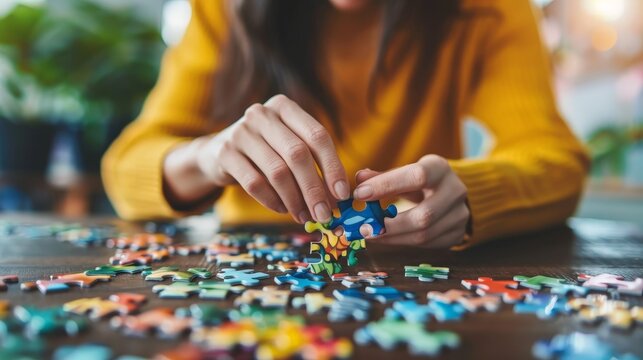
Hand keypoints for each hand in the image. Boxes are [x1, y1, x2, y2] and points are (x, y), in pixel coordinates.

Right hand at [195, 95, 348, 223]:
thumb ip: (313, 163)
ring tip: (304, 216)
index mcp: (285, 107)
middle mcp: (262, 114)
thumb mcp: (288, 144)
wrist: (219, 152)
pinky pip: (254, 184)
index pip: (317, 136)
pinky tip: (282, 209)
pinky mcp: (225, 153)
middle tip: (324, 214)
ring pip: (277, 171)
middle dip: (314, 189)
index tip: (342, 194)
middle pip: (298, 154)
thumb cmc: (266, 150)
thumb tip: (338, 198)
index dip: (333, 166)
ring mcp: (241, 132)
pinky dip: (272, 201)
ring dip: (295, 199)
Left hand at [353, 155, 469, 247]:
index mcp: (440, 168)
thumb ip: (382, 176)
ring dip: (393, 237)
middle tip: (364, 227)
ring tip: (371, 234)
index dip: (387, 185)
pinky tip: (386, 238)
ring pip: (425, 234)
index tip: (360, 194)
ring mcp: (459, 215)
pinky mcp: (457, 234)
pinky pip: (428, 244)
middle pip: (424, 215)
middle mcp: (455, 191)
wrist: (451, 193)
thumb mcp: (405, 173)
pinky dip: (403, 243)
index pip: (417, 176)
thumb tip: (359, 178)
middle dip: (390, 224)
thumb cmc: (421, 181)